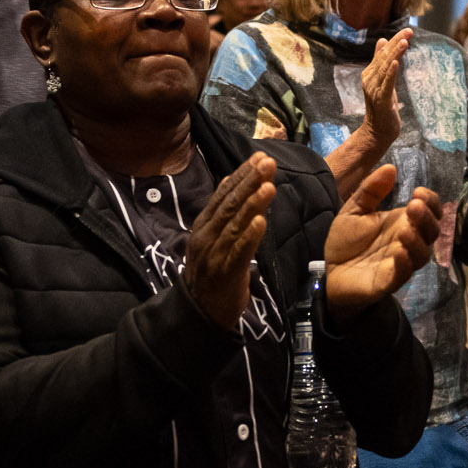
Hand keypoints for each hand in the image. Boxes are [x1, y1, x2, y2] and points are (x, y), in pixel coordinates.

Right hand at [183, 152, 274, 329]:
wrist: (198, 311)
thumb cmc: (211, 271)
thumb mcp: (212, 237)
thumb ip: (222, 211)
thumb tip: (230, 180)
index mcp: (204, 226)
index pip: (223, 195)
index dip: (241, 175)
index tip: (259, 156)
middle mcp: (206, 236)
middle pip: (229, 205)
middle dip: (249, 182)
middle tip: (267, 163)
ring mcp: (213, 254)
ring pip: (234, 225)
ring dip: (252, 204)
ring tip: (268, 185)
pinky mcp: (224, 273)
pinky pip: (238, 252)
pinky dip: (249, 236)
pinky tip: (260, 221)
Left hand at [323, 164, 439, 314]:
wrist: (328, 271)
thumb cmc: (346, 242)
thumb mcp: (354, 210)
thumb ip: (370, 190)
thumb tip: (390, 167)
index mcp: (402, 223)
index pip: (430, 212)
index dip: (431, 202)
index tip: (418, 191)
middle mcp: (407, 243)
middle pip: (432, 232)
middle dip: (427, 218)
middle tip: (414, 206)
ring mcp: (400, 263)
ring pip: (422, 255)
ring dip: (417, 241)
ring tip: (405, 229)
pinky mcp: (388, 282)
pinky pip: (403, 274)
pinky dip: (404, 263)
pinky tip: (399, 251)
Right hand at [356, 28, 408, 152]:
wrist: (378, 131)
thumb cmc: (382, 105)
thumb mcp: (382, 80)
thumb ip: (380, 61)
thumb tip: (382, 40)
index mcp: (370, 73)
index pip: (383, 53)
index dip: (395, 41)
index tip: (407, 31)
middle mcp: (369, 79)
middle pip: (384, 58)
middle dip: (397, 43)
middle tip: (409, 31)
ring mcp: (374, 89)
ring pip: (386, 68)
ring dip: (395, 54)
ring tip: (404, 42)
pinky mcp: (381, 100)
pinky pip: (387, 84)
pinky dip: (391, 72)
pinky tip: (396, 62)